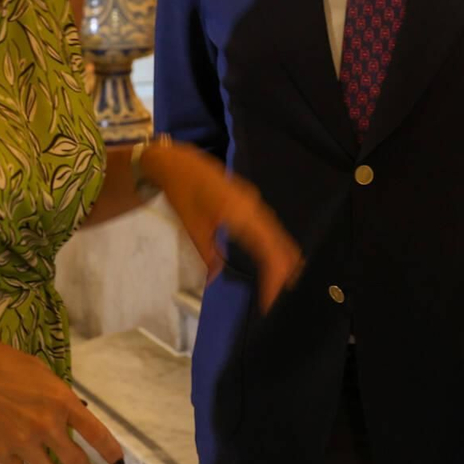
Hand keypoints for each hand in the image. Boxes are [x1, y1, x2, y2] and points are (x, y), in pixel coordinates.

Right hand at [0, 338, 124, 463]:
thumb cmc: (3, 362)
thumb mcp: (41, 371)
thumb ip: (58, 394)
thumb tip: (71, 410)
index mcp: (62, 401)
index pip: (96, 433)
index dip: (110, 451)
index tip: (117, 462)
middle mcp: (47, 425)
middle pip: (76, 462)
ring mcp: (23, 442)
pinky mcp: (0, 452)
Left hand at [144, 140, 303, 310]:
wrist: (178, 162)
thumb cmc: (183, 193)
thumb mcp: (192, 227)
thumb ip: (208, 254)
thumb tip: (214, 280)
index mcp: (242, 215)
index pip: (268, 251)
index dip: (274, 277)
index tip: (272, 300)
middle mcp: (254, 208)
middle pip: (279, 243)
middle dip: (284, 271)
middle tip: (283, 297)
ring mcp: (254, 202)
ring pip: (277, 234)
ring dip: (282, 258)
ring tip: (284, 283)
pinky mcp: (250, 201)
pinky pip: (270, 226)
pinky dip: (275, 245)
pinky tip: (275, 257)